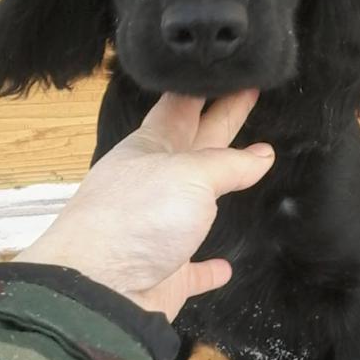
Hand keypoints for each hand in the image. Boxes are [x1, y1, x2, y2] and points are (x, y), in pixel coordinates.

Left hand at [15, 90, 273, 319]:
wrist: (97, 289)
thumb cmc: (136, 217)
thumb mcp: (188, 174)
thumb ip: (229, 164)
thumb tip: (263, 155)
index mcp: (150, 149)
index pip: (182, 107)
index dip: (208, 88)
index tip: (232, 69)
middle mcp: (154, 184)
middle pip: (197, 144)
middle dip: (223, 121)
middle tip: (252, 95)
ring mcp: (159, 229)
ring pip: (197, 203)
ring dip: (222, 186)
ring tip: (255, 165)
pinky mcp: (167, 272)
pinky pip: (193, 267)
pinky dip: (210, 267)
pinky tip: (224, 266)